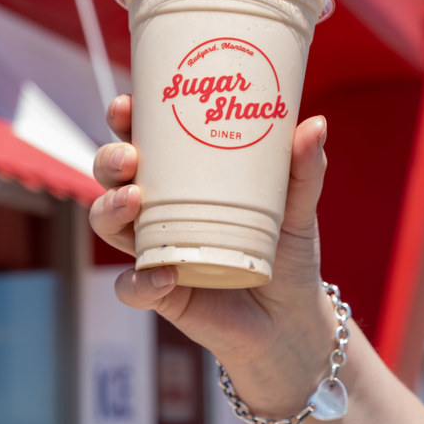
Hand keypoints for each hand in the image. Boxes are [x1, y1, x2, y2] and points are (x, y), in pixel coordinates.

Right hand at [89, 94, 335, 414]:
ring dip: (109, 209)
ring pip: (108, 224)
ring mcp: (155, 250)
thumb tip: (315, 124)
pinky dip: (140, 281)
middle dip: (108, 160)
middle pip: (111, 176)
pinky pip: (132, 288)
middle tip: (129, 157)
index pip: (142, 137)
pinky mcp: (161, 294)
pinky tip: (164, 275)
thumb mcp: (298, 203)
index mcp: (182, 174)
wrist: (292, 318)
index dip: (124, 119)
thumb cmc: (286, 248)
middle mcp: (158, 208)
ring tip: (133, 201)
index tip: (127, 105)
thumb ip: (304, 167)